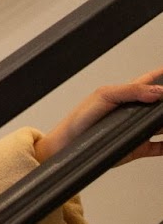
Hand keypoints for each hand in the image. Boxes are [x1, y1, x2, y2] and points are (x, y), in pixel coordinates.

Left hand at [34, 71, 162, 164]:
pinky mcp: (138, 148)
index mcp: (128, 94)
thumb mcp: (105, 96)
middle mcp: (136, 112)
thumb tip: (157, 90)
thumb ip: (131, 91)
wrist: (69, 144)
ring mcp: (138, 130)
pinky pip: (160, 148)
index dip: (162, 76)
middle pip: (161, 105)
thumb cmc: (81, 117)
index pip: (150, 81)